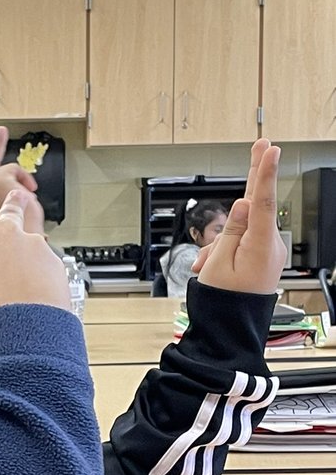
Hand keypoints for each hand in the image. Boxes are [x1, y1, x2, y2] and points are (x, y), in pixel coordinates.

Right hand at [0, 133, 68, 318]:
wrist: (18, 336)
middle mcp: (4, 232)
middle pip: (13, 207)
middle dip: (16, 207)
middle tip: (18, 207)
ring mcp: (33, 243)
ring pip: (31, 242)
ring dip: (27, 258)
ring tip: (20, 289)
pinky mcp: (53, 259)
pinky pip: (46, 265)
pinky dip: (41, 280)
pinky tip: (33, 302)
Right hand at [194, 139, 285, 292]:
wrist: (230, 329)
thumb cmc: (223, 301)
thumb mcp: (218, 263)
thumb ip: (231, 231)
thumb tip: (243, 205)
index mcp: (260, 246)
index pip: (262, 202)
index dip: (265, 173)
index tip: (271, 150)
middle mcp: (270, 246)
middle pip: (260, 203)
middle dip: (259, 173)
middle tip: (264, 146)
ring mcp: (268, 252)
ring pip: (243, 228)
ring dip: (220, 240)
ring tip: (204, 263)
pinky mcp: (263, 258)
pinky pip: (243, 241)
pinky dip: (225, 249)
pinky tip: (209, 264)